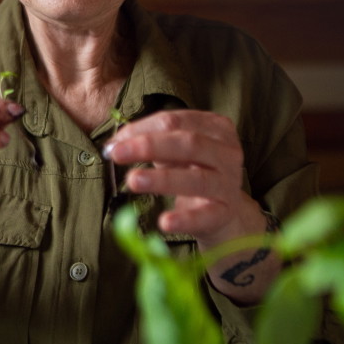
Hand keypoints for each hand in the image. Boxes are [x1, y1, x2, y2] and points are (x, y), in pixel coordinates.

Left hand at [105, 110, 263, 247]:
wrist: (221, 210)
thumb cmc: (192, 171)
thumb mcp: (173, 151)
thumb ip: (148, 141)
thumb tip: (114, 144)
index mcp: (217, 128)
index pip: (176, 121)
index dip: (143, 129)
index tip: (114, 142)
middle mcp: (228, 153)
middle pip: (189, 143)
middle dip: (149, 146)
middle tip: (117, 154)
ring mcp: (229, 183)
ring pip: (197, 179)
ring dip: (162, 179)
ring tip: (133, 181)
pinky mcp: (226, 213)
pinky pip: (205, 216)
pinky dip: (184, 220)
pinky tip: (164, 222)